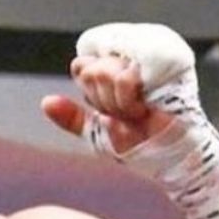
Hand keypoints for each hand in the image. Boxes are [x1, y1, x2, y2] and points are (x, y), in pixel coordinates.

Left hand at [41, 54, 173, 153]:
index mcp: (113, 72)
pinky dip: (127, 101)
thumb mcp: (99, 133)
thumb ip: (73, 118)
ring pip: (104, 70)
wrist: (172, 157)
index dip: (91, 92)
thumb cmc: (143, 147)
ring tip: (138, 112)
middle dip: (104, 101)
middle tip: (129, 114)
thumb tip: (45, 102)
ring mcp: (146, 61)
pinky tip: (144, 109)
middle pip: (91, 69)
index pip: (83, 65)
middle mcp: (129, 61)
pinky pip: (124, 77)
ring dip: (117, 102)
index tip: (112, 111)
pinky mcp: (162, 65)